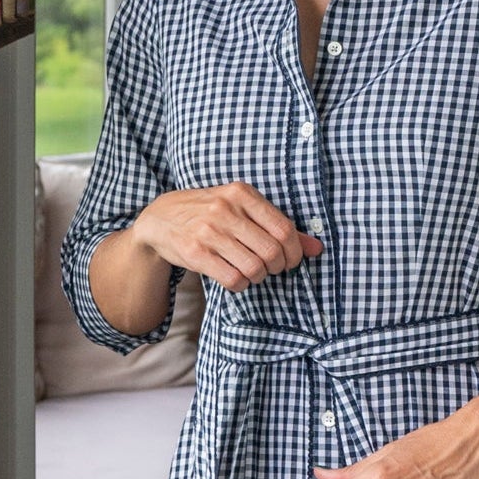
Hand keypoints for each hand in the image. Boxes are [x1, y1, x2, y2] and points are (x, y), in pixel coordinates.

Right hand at [130, 182, 321, 292]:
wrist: (161, 218)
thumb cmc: (209, 214)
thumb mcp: (242, 209)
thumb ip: (278, 227)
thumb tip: (316, 248)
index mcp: (241, 193)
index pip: (284, 229)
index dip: (293, 252)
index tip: (289, 261)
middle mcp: (225, 209)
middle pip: (271, 252)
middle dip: (276, 267)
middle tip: (269, 269)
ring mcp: (209, 231)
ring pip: (254, 268)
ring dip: (258, 277)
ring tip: (251, 272)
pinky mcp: (196, 252)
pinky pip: (233, 279)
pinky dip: (240, 284)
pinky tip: (235, 277)